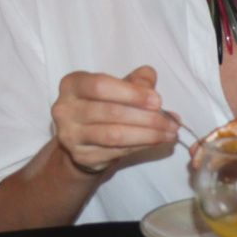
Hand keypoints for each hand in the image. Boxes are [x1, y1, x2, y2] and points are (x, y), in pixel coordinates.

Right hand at [51, 66, 178, 173]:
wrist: (83, 138)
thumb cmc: (102, 105)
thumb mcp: (118, 87)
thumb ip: (135, 81)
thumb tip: (151, 82)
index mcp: (72, 84)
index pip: (100, 86)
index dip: (131, 93)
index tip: (157, 100)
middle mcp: (64, 109)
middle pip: (110, 112)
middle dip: (146, 117)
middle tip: (172, 121)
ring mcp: (70, 135)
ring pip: (114, 135)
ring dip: (147, 135)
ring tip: (169, 133)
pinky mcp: (80, 156)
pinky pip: (115, 152)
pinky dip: (140, 147)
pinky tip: (156, 142)